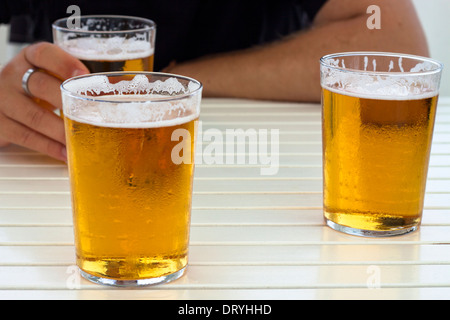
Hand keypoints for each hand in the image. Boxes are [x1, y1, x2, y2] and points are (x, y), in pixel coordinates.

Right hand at [0, 42, 88, 160]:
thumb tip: (119, 90)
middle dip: (69, 103)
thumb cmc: (36, 90)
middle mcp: (13, 76)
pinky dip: (50, 147)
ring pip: (34, 116)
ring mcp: (3, 101)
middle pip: (40, 86)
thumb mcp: (49, 76)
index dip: (64, 63)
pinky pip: (27, 137)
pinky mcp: (0, 125)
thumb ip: (74, 79)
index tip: (84, 75)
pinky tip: (67, 153)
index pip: (43, 53)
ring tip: (83, 140)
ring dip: (62, 131)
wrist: (0, 103)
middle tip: (93, 114)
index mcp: (29, 59)